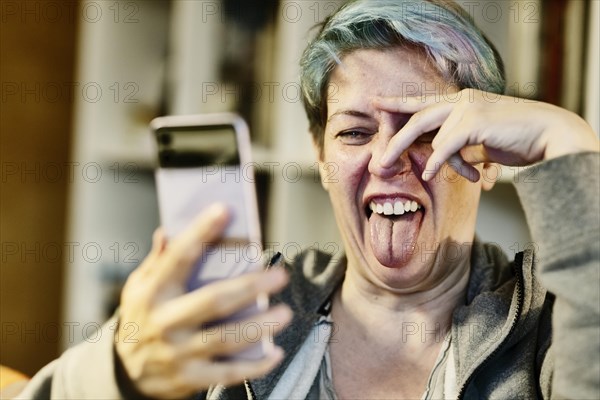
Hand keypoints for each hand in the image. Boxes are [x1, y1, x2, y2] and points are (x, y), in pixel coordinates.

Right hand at [115, 204, 291, 398]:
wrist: (122, 372)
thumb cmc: (141, 318)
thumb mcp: (137, 287)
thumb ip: (157, 261)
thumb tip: (167, 231)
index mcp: (152, 293)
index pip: (178, 257)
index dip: (201, 232)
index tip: (224, 210)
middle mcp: (165, 322)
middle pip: (214, 301)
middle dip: (250, 287)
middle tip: (280, 275)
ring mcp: (178, 353)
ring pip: (226, 339)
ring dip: (260, 326)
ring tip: (285, 313)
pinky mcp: (190, 378)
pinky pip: (228, 374)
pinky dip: (255, 367)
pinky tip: (275, 354)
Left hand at [375, 89, 598, 181]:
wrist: (548, 135)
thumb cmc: (516, 139)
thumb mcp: (479, 142)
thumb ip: (458, 147)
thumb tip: (436, 163)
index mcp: (461, 101)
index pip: (423, 102)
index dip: (398, 103)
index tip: (375, 102)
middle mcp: (461, 99)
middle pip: (417, 118)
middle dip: (395, 140)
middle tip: (380, 161)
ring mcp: (467, 107)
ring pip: (432, 138)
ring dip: (434, 161)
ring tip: (436, 172)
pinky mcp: (474, 121)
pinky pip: (445, 146)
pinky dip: (438, 163)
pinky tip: (431, 174)